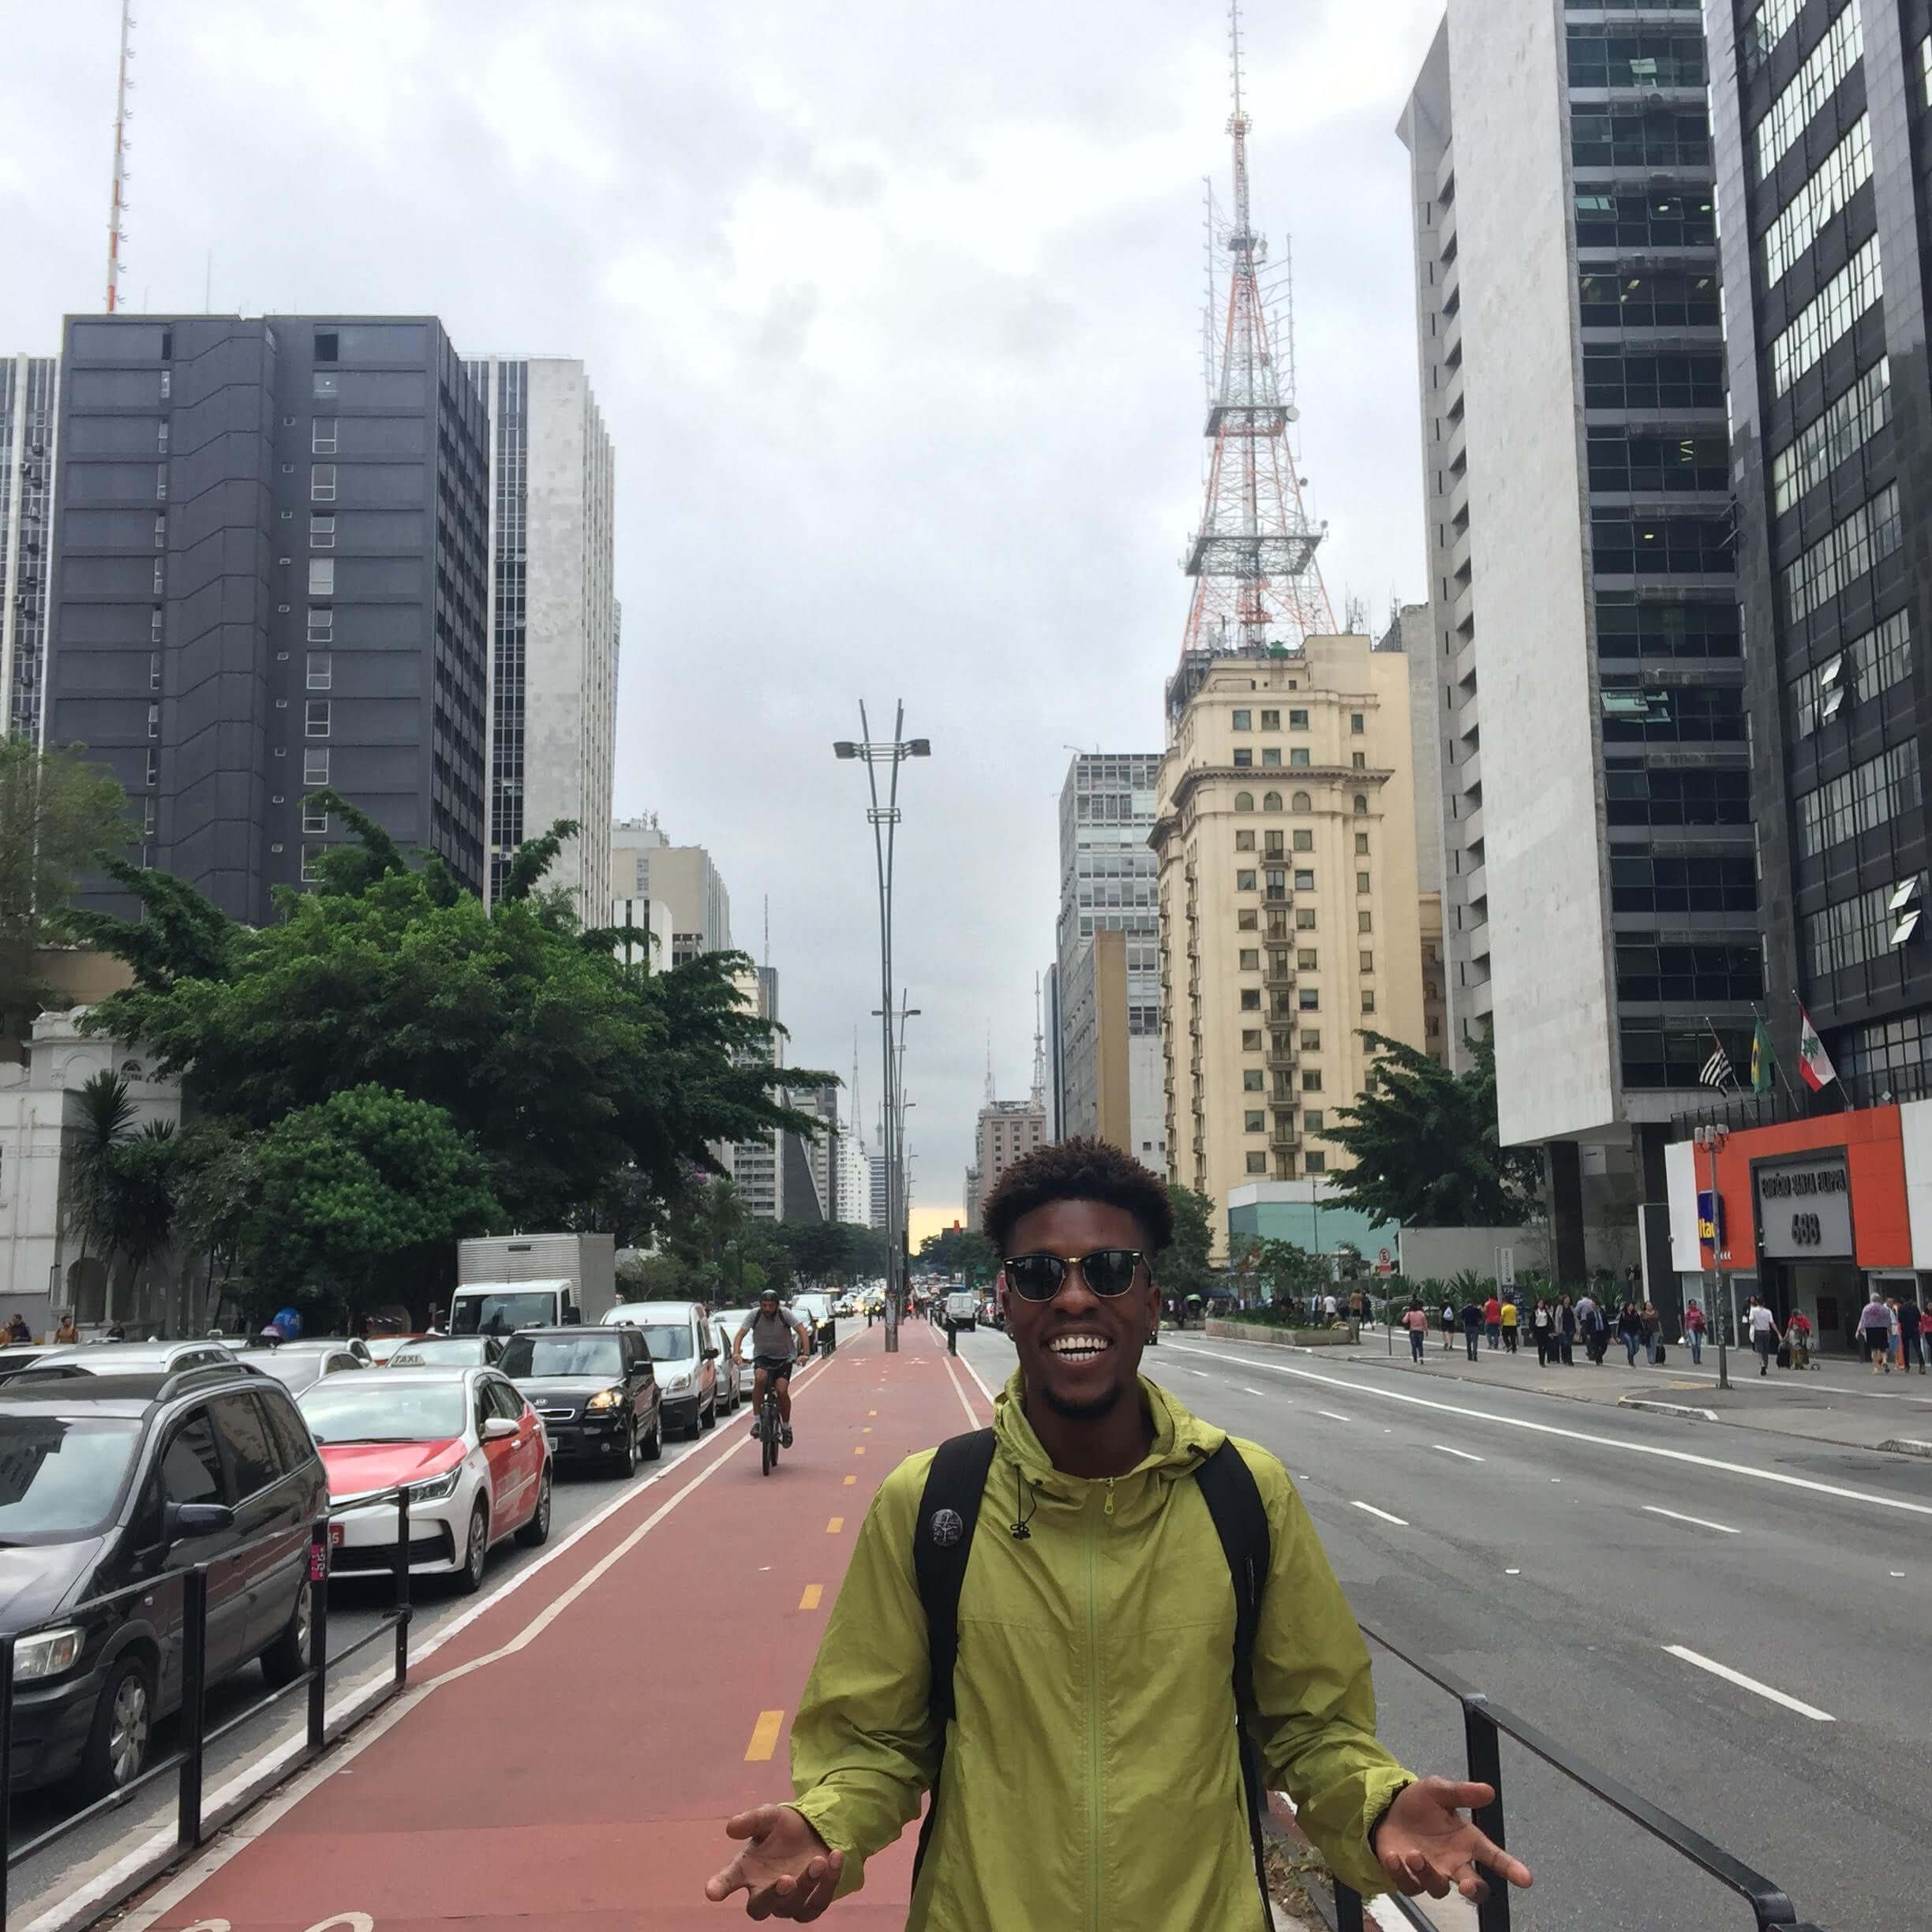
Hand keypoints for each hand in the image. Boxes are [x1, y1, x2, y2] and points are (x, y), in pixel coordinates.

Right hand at [704, 1804, 843, 1919]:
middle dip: (772, 1896)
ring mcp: (788, 1902)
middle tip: (786, 1880)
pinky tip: (835, 1857)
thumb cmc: (784, 1827)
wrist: (815, 1830)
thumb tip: (730, 1828)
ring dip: (806, 1885)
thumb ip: (751, 1820)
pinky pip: (818, 1904)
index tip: (712, 1892)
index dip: (719, 1888)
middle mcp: (763, 1892)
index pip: (727, 1882)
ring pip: (792, 1907)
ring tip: (817, 1860)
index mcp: (746, 1871)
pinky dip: (828, 1883)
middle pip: (759, 1909)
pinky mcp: (811, 1904)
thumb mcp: (769, 1817)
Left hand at [1372, 1777, 1533, 1902]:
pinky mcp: (1409, 1879)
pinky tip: (1394, 1857)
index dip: (1511, 1868)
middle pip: (1474, 1887)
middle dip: (1474, 1890)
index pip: (1494, 1857)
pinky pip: (1409, 1886)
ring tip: (1414, 1854)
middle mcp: (1454, 1863)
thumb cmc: (1420, 1803)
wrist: (1388, 1809)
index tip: (1526, 1879)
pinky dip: (1402, 1874)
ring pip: (1438, 1889)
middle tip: (1468, 1885)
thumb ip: (1461, 1792)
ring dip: (1428, 1874)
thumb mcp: (1438, 1790)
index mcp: (1467, 1841)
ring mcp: (1432, 1874)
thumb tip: (1488, 1791)